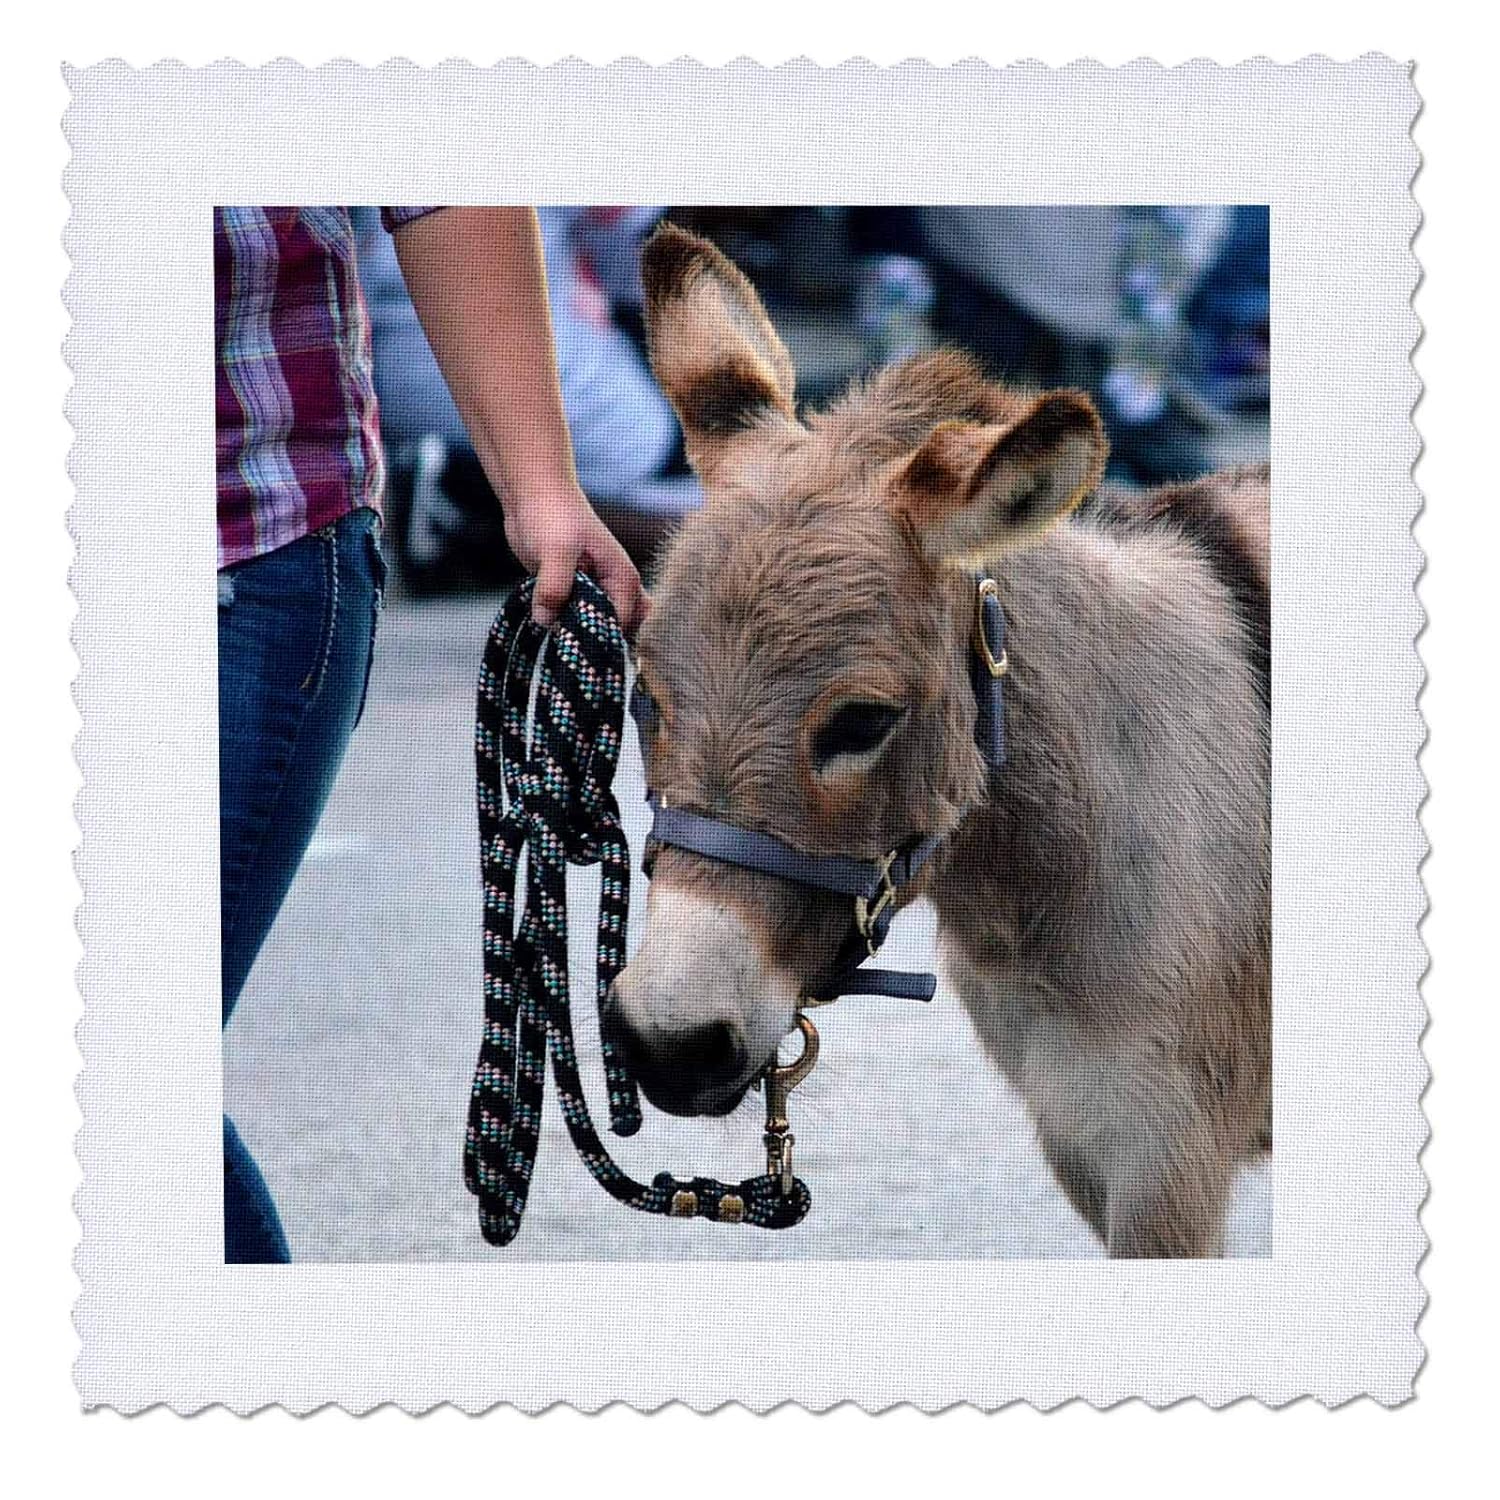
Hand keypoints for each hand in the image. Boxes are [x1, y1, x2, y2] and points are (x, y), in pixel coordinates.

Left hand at [503, 484, 648, 633]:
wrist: (532, 493)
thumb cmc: (553, 514)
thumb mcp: (555, 551)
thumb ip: (554, 586)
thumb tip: (546, 621)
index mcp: (622, 578)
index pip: (622, 624)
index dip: (601, 640)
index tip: (576, 646)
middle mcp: (612, 588)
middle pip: (617, 631)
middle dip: (597, 643)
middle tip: (569, 644)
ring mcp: (591, 591)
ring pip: (591, 627)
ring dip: (575, 634)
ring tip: (554, 634)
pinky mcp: (569, 591)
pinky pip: (570, 618)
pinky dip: (560, 624)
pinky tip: (544, 624)